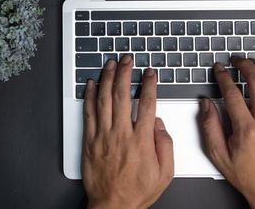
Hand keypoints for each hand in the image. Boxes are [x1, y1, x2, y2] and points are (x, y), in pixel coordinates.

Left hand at [82, 55, 173, 208]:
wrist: (112, 205)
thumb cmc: (136, 191)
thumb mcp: (164, 173)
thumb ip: (166, 146)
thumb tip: (159, 125)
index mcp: (141, 141)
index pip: (147, 104)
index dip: (149, 85)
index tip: (150, 74)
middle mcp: (121, 134)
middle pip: (122, 95)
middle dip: (125, 73)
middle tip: (127, 60)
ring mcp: (103, 136)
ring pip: (104, 100)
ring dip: (107, 79)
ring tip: (110, 65)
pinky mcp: (90, 140)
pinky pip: (88, 113)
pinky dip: (89, 96)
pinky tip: (91, 84)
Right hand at [200, 57, 254, 208]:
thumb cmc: (247, 175)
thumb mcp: (218, 154)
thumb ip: (209, 126)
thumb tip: (206, 105)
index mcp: (247, 130)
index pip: (233, 93)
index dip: (223, 77)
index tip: (219, 69)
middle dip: (245, 65)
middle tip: (236, 60)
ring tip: (254, 63)